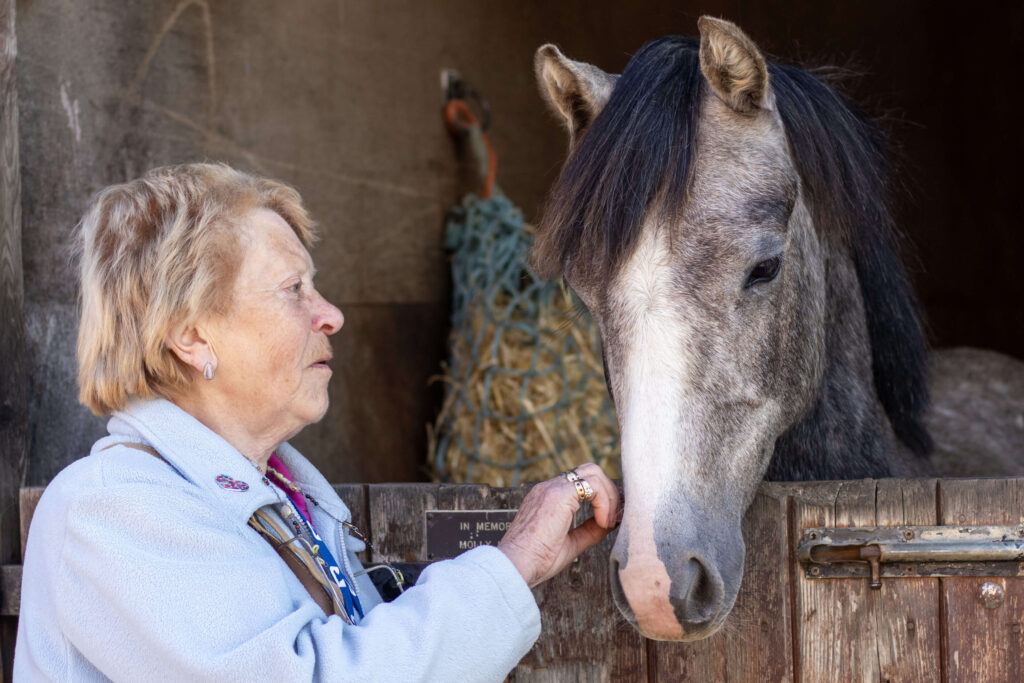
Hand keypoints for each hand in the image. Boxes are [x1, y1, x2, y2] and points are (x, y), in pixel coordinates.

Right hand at [497, 463, 621, 587]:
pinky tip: (602, 522)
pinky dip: (604, 502)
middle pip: (589, 471)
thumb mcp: (570, 543)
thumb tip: (608, 524)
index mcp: (547, 497)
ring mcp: (552, 488)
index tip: (609, 519)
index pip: (580, 482)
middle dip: (608, 492)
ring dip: (609, 497)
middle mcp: (548, 488)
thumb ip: (588, 531)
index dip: (601, 497)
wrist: (516, 565)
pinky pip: (593, 485)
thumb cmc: (537, 560)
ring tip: (607, 522)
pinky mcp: (559, 494)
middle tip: (613, 518)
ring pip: (593, 473)